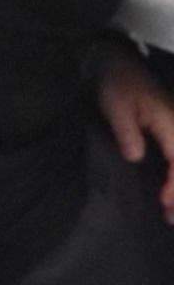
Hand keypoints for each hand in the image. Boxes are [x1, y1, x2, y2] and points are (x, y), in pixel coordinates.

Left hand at [99, 51, 173, 219]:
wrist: (118, 65)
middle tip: (170, 219)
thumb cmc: (116, 86)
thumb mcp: (116, 107)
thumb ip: (126, 132)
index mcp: (172, 125)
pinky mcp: (173, 134)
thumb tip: (135, 157)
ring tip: (171, 214)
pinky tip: (170, 194)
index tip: (165, 203)